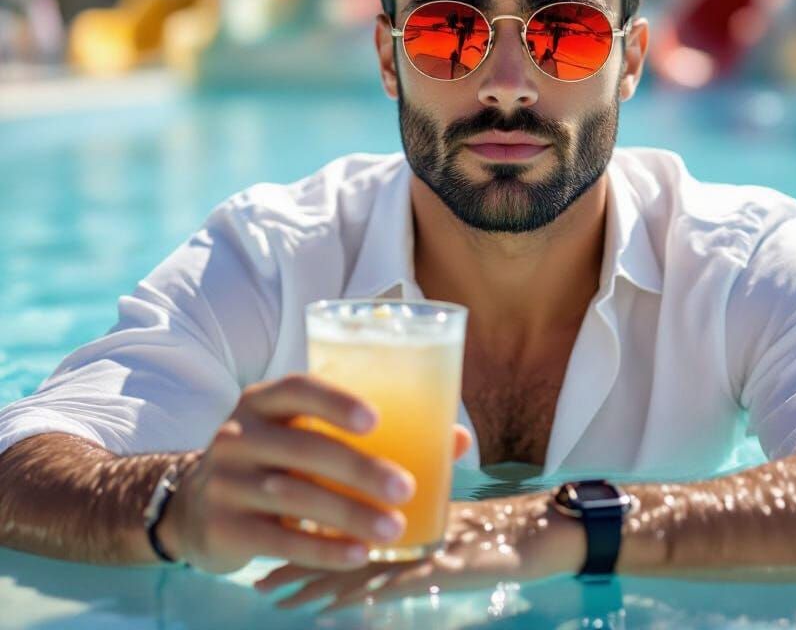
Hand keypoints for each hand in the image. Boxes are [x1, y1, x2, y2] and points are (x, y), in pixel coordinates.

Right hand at [160, 373, 470, 573]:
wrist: (194, 506)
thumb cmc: (276, 458)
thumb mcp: (304, 432)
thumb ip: (367, 432)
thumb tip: (456, 438)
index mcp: (263, 400)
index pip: (297, 387)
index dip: (335, 400)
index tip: (377, 419)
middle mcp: (238, 435)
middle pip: (303, 447)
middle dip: (359, 468)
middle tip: (406, 486)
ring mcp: (225, 483)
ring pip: (294, 497)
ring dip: (349, 514)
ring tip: (394, 527)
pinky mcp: (223, 529)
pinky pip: (278, 540)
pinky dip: (322, 549)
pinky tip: (358, 553)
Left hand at [253, 491, 584, 612]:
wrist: (537, 533)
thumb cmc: (494, 529)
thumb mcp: (449, 521)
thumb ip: (417, 520)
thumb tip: (379, 518)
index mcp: (405, 510)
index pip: (348, 511)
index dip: (307, 525)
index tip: (272, 538)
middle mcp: (406, 526)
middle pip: (341, 541)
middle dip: (297, 558)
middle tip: (260, 576)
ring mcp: (419, 547)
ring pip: (354, 563)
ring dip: (312, 581)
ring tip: (275, 594)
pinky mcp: (436, 568)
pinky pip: (386, 583)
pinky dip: (352, 595)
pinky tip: (325, 608)